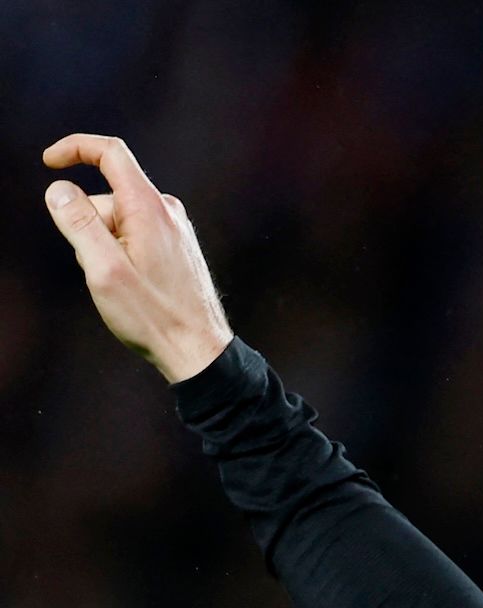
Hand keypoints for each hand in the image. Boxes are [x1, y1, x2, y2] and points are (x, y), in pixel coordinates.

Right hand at [40, 135, 232, 382]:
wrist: (197, 349)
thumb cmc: (152, 315)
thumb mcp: (103, 269)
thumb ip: (78, 224)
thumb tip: (59, 188)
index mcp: (149, 207)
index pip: (111, 153)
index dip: (75, 147)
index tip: (48, 160)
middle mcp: (166, 210)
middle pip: (106, 198)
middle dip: (86, 227)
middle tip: (98, 270)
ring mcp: (174, 228)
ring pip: (116, 221)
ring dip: (102, 246)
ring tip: (118, 284)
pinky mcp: (175, 245)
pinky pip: (132, 237)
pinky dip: (119, 254)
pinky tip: (131, 286)